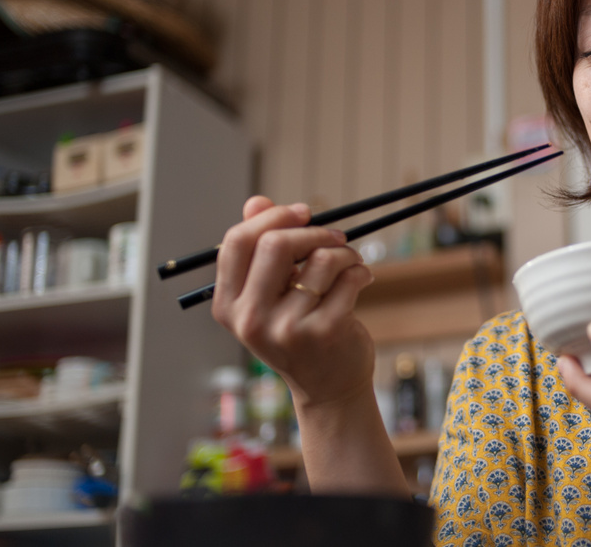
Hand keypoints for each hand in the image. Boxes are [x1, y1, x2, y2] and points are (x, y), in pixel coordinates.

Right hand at [211, 196, 376, 408]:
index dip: (272, 217)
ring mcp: (287, 328)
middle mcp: (251, 319)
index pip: (237, 242)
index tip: (303, 212)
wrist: (328, 389)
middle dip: (314, 230)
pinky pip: (348, 277)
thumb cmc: (299, 332)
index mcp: (228, 306)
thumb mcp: (271, 295)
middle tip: (336, 236)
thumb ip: (261, 248)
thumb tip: (256, 201)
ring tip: (351, 263)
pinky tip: (361, 280)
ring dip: (345, 252)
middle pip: (275, 244)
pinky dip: (361, 271)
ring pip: (321, 259)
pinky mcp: (325, 331)